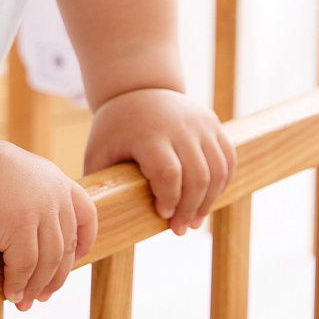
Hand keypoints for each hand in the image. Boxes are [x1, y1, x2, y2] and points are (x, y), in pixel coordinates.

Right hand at [0, 140, 97, 310]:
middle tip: (42, 296)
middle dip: (55, 277)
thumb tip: (27, 235)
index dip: (83, 243)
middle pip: (66, 247)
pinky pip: (24, 265)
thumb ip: (28, 198)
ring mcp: (39, 210)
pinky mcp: (18, 225)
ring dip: (37, 287)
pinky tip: (9, 293)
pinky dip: (18, 284)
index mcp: (55, 179)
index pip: (86, 215)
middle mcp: (54, 194)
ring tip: (24, 303)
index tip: (73, 261)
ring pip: (48, 262)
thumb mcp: (14, 176)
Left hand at [84, 89, 234, 235]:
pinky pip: (228, 159)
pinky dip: (222, 183)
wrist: (139, 88)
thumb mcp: (99, 149)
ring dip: (209, 200)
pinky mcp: (213, 124)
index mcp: (149, 133)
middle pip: (197, 175)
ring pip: (218, 169)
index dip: (169, 198)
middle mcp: (179, 126)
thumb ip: (98, 180)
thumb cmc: (115, 127)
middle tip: (180, 229)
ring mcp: (200, 124)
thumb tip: (91, 216)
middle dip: (191, 208)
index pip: (168, 171)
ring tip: (194, 221)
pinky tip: (209, 199)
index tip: (162, 215)